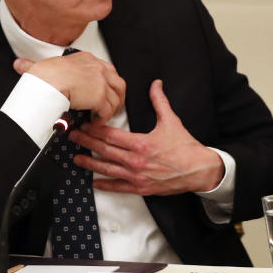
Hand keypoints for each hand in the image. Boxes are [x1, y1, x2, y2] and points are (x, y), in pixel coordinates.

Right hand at [14, 52, 125, 122]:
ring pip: (116, 98)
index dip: (106, 81)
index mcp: (86, 59)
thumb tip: (20, 64)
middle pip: (117, 83)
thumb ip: (31, 66)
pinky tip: (95, 123)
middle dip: (117, 95)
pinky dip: (103, 119)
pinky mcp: (100, 97)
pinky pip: (108, 111)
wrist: (46, 82)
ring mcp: (101, 82)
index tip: (104, 89)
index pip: (105, 69)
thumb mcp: (39, 66)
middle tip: (112, 106)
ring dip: (112, 109)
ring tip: (104, 117)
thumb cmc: (42, 74)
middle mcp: (98, 69)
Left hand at [69, 79, 224, 195]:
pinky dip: (105, 185)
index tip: (85, 126)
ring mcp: (137, 176)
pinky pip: (119, 187)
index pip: (111, 135)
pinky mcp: (141, 188)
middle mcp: (135, 161)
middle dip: (87, 143)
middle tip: (73, 137)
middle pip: (105, 151)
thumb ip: (160, 102)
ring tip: (77, 158)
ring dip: (90, 164)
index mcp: (141, 144)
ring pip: (107, 169)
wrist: (199, 170)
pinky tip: (95, 182)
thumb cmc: (185, 147)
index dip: (95, 130)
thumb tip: (156, 84)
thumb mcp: (171, 121)